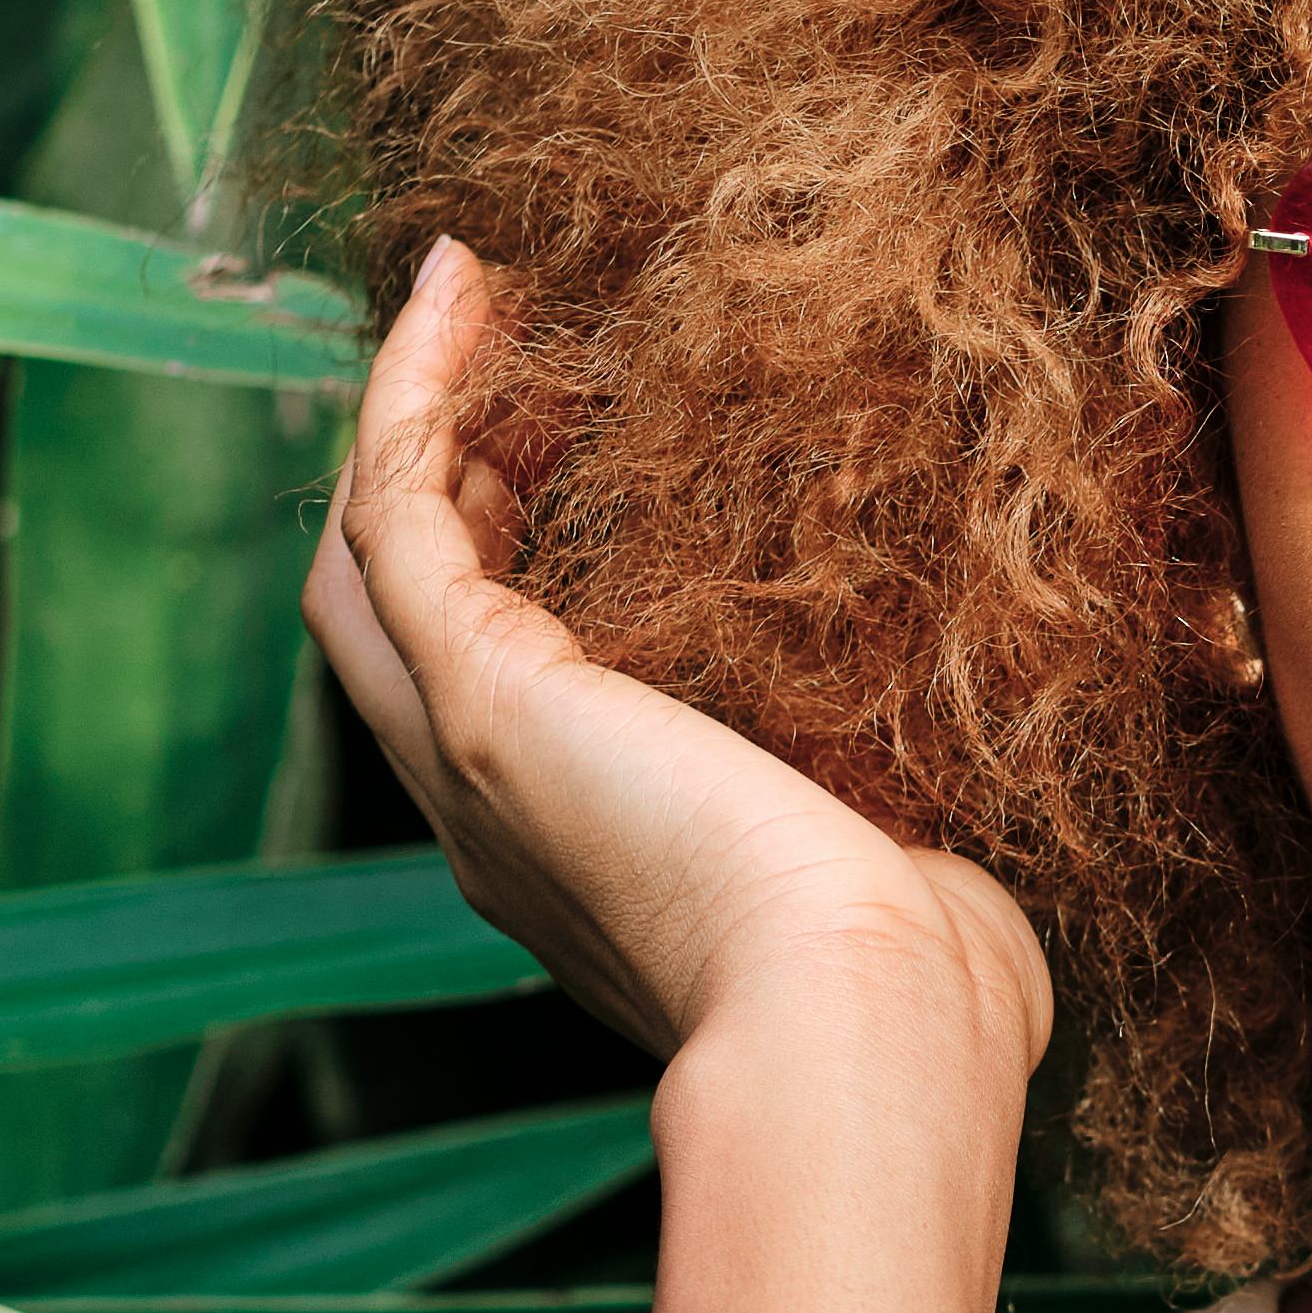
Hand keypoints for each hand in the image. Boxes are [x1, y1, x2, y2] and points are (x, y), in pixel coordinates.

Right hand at [306, 242, 1050, 1096]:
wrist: (874, 1026)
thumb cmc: (922, 988)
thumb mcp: (889, 888)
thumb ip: (879, 844)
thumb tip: (938, 836)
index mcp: (585, 870)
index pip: (498, 694)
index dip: (515, 560)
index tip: (579, 447)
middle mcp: (498, 821)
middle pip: (401, 619)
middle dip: (447, 480)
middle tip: (518, 362)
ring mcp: (470, 758)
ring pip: (373, 554)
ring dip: (418, 416)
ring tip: (483, 297)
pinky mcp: (487, 696)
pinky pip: (400, 502)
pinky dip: (413, 385)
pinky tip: (459, 286)